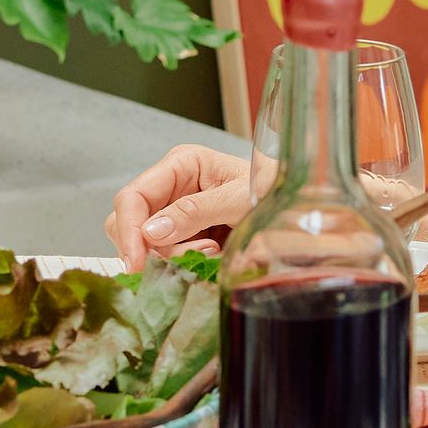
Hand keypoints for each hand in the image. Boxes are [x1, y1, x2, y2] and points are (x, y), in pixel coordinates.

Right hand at [105, 143, 258, 264]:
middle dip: (152, 248)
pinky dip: (184, 262)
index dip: (129, 230)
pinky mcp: (183, 235)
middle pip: (129, 223)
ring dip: (174, 257)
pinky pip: (166, 256)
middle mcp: (170, 187)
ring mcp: (174, 212)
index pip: (133, 197)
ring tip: (213, 252)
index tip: (136, 263)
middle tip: (190, 258)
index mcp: (180, 165)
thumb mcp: (239, 198)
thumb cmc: (273, 189)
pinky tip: (213, 255)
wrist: (298, 204)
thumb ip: (195, 212)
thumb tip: (152, 232)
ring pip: (145, 245)